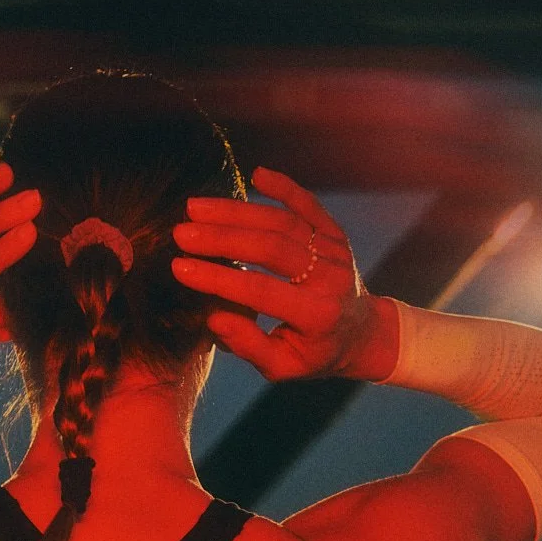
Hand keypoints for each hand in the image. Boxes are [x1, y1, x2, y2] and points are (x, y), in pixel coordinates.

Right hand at [169, 166, 390, 381]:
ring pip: (283, 222)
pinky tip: (256, 174)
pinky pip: (309, 205)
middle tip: (181, 233)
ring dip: (237, 212)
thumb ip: (248, 345)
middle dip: (222, 239)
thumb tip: (213, 317)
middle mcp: (330, 278)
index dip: (219, 278)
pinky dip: (284, 187)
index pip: (260, 291)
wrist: (361, 333)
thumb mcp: (282, 366)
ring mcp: (335, 252)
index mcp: (316, 315)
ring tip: (195, 208)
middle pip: (271, 248)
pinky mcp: (335, 234)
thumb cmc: (313, 353)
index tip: (180, 268)